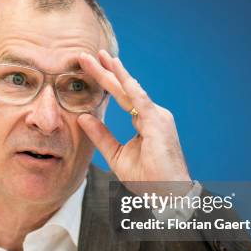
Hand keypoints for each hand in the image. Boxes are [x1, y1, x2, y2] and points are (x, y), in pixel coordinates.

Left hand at [77, 50, 191, 184]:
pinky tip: (117, 72)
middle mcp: (152, 114)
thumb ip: (100, 135)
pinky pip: (141, 101)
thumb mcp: (116, 154)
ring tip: (99, 57)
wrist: (167, 196)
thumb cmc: (147, 179)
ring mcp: (157, 117)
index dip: (105, 81)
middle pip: (124, 89)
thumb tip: (83, 116)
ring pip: (130, 90)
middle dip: (105, 71)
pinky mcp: (158, 123)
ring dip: (114, 73)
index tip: (89, 66)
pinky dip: (129, 86)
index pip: (121, 96)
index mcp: (145, 121)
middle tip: (87, 54)